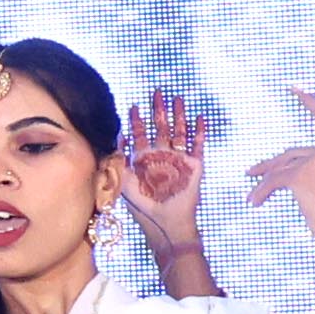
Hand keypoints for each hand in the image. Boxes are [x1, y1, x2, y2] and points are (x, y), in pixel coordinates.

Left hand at [121, 88, 214, 257]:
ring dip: (179, 115)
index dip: (136, 120)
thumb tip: (114, 137)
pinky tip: (200, 119)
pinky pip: (198, 146)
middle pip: (160, 127)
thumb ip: (118, 160)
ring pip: (179, 132)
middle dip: (158, 110)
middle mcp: (161, 156)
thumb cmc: (142, 205)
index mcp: (143, 159)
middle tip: (157, 92)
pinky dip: (199, 132)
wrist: (165, 221)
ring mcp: (178, 159)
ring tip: (178, 99)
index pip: (139, 134)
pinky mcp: (195, 165)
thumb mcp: (124, 181)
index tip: (134, 105)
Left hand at [238, 88, 314, 247]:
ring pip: (279, 168)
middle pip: (292, 154)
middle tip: (252, 173)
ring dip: (263, 181)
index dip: (310, 102)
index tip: (294, 88)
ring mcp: (314, 163)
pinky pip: (272, 181)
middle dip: (271, 165)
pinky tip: (254, 202)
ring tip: (252, 196)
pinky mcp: (299, 177)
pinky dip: (261, 191)